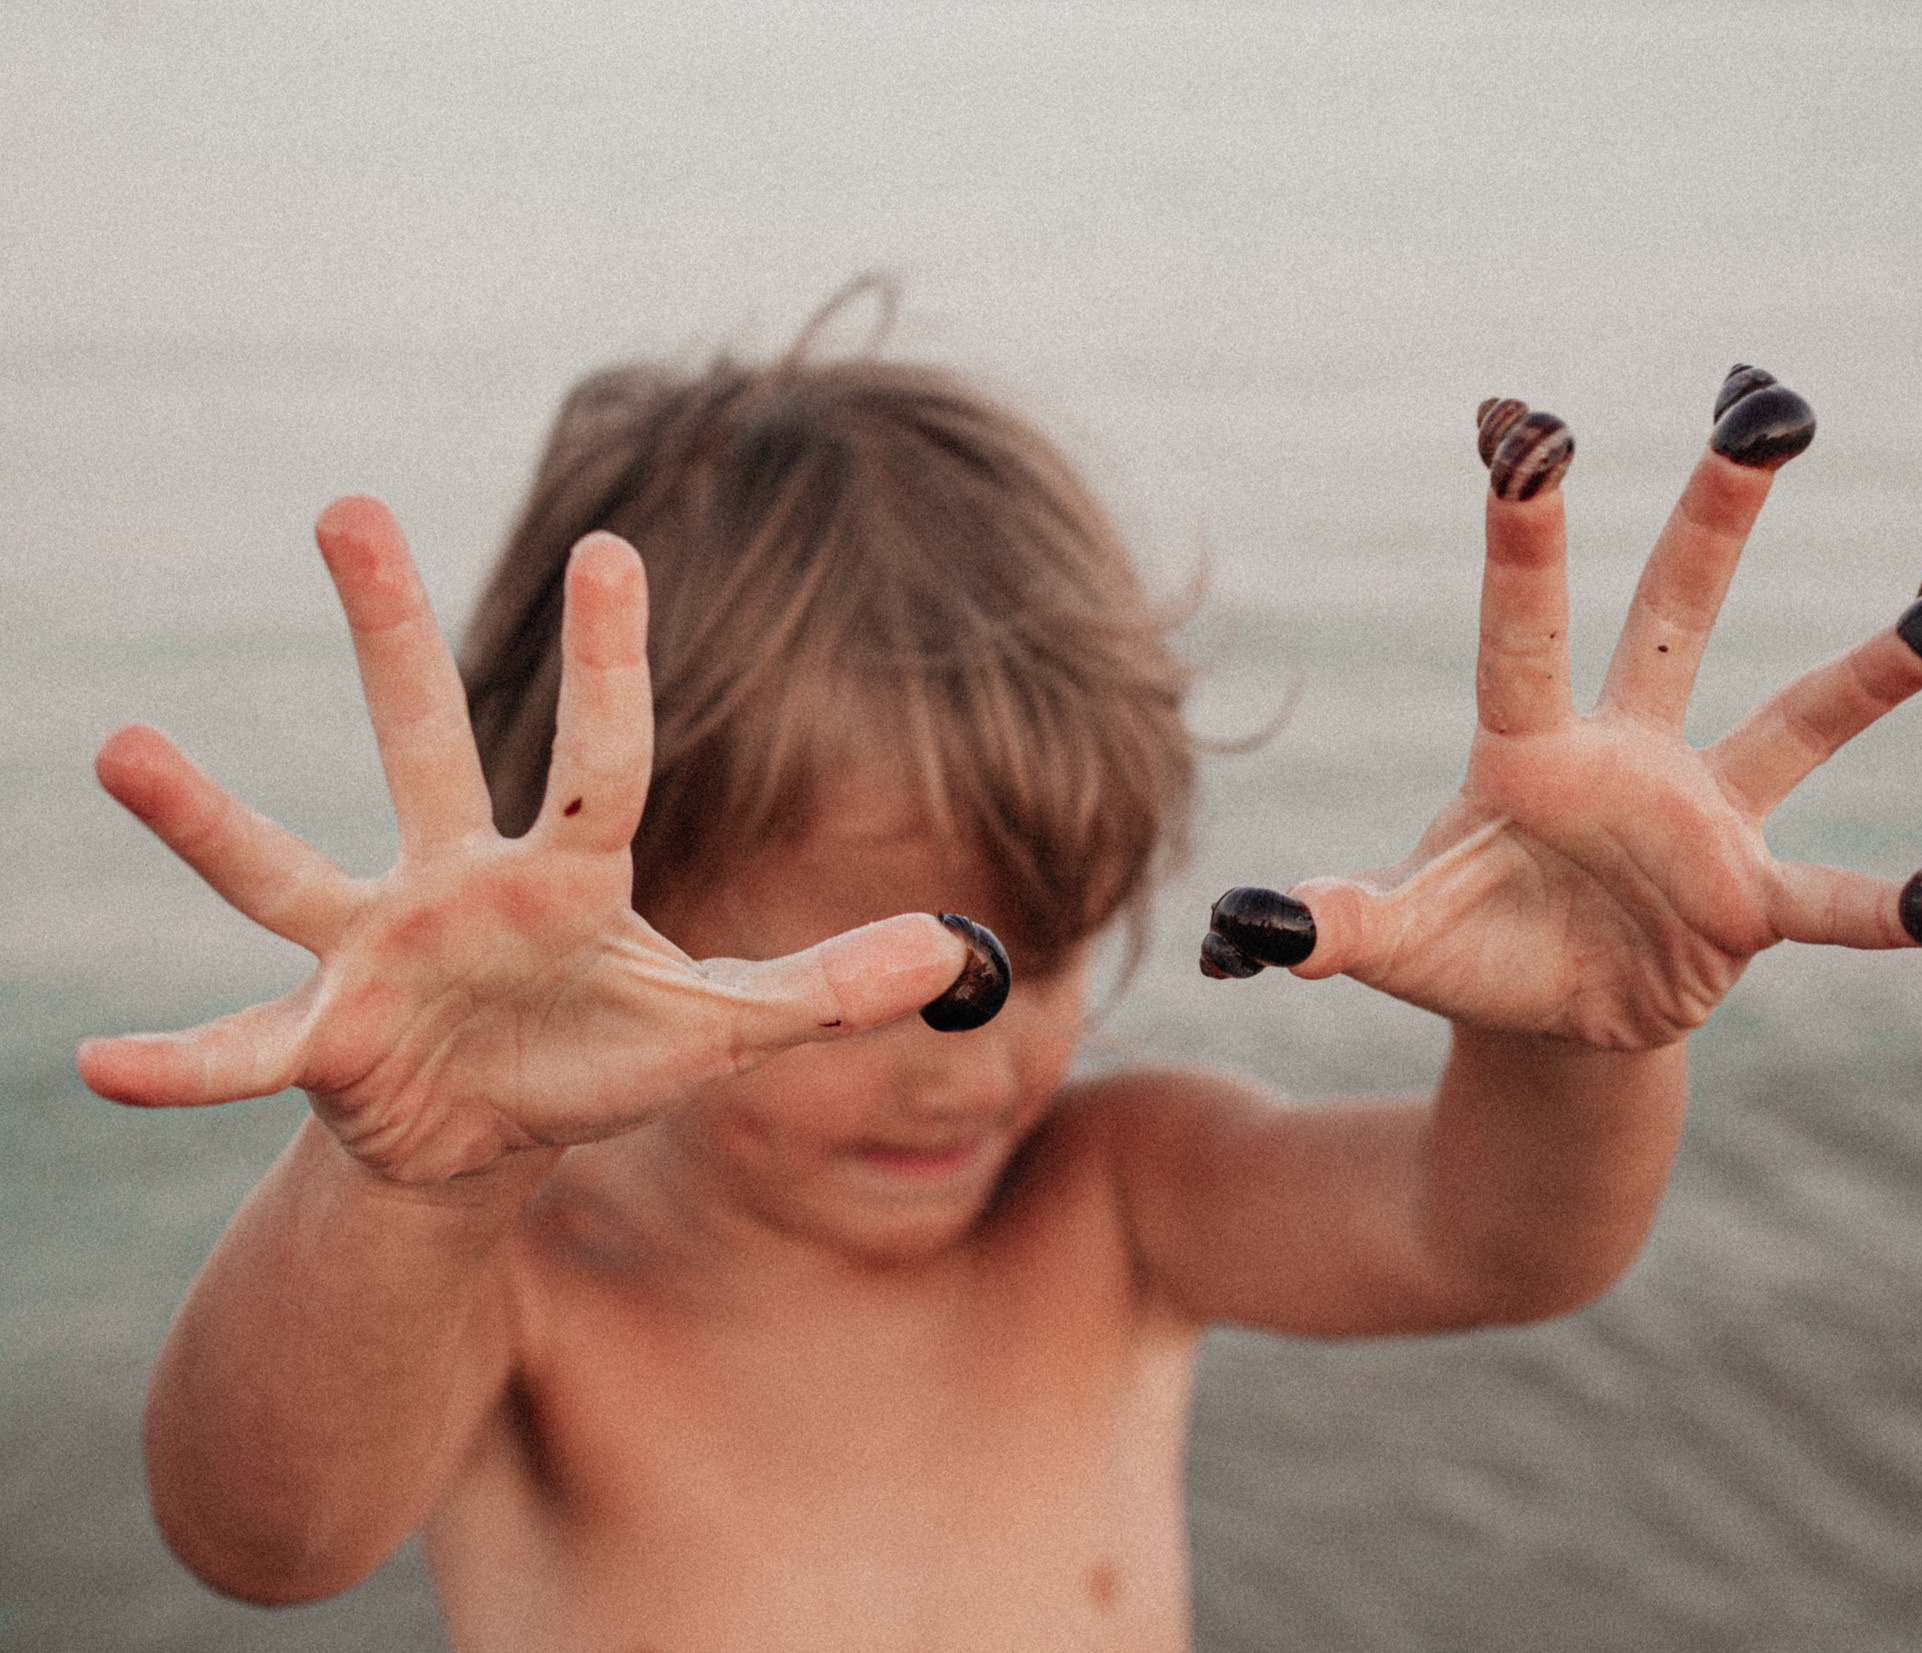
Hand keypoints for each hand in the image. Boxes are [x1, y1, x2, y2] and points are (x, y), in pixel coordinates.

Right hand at [76, 497, 985, 1182]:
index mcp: (570, 871)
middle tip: (347, 505)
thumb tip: (955, 949)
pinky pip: (243, 1046)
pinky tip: (101, 1066)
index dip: (609, 662)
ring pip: (291, 867)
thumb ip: (827, 987)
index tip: (609, 548)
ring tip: (126, 750)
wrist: (498, 1139)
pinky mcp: (324, 1037)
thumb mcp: (723, 1032)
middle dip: (391, 628)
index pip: (603, 757)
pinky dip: (180, 1062)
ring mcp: (379, 949)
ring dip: (210, 817)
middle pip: (424, 737)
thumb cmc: (605, 1057)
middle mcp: (460, 880)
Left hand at [1199, 369, 1921, 1050]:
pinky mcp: (1751, 897)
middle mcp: (1624, 753)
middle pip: (1675, 611)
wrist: (1543, 1015)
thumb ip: (1332, 924)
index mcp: (1522, 749)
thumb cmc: (1463, 948)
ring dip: (1881, 668)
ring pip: (1798, 717)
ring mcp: (1701, 815)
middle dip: (1719, 513)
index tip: (1525, 424)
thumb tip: (1241, 930)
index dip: (1525, 533)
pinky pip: (1841, 895)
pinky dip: (1912, 900)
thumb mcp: (1395, 939)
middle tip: (1770, 402)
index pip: (1521, 627)